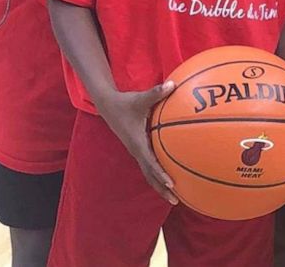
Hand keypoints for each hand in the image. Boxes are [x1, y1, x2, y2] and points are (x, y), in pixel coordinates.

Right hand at [95, 81, 179, 204]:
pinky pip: (149, 166)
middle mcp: (137, 151)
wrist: (108, 106)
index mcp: (137, 143)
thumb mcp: (141, 98)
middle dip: (162, 188)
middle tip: (176, 200)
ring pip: (149, 174)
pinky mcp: (138, 150)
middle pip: (150, 175)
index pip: (150, 162)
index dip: (160, 174)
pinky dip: (158, 175)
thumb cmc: (126, 102)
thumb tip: (173, 85)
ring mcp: (137, 152)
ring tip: (174, 197)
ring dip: (160, 186)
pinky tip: (170, 178)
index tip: (171, 183)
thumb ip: (157, 92)